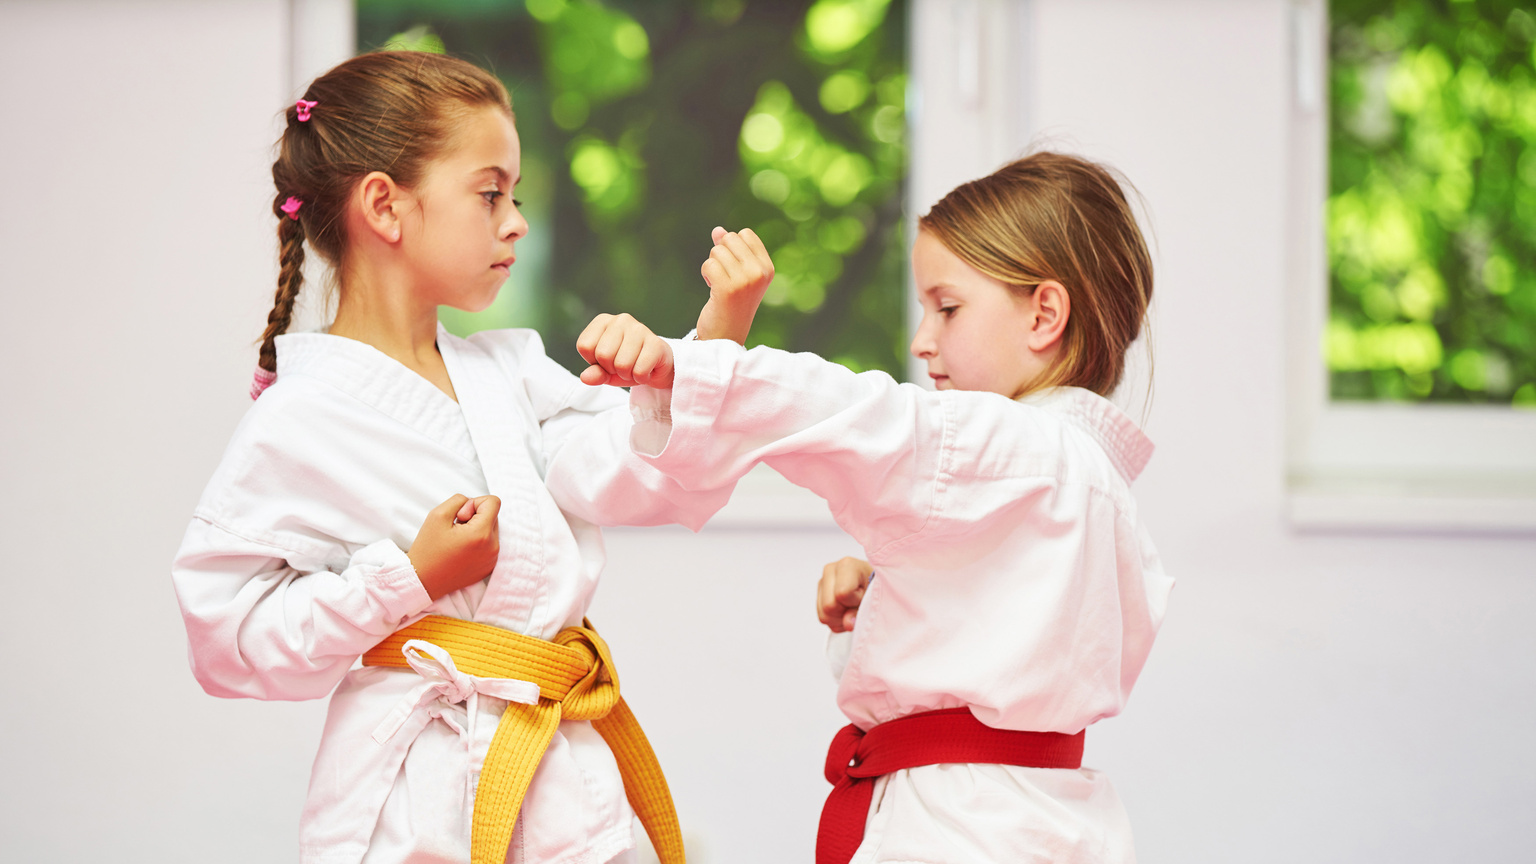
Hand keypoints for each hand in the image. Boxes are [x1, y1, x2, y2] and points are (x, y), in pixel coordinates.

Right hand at [408, 493, 500, 599]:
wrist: (422, 580)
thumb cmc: (428, 548)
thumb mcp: (438, 514)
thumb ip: (460, 500)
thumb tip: (473, 503)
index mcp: (482, 534)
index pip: (493, 502)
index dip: (474, 503)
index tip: (459, 517)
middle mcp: (493, 548)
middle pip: (493, 515)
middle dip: (475, 516)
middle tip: (455, 528)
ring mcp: (493, 559)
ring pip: (491, 529)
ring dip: (476, 529)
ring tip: (457, 540)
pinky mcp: (489, 566)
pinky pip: (490, 544)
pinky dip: (478, 542)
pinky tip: (461, 550)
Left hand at [576, 312, 674, 388]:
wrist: (658, 366)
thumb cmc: (627, 364)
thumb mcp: (606, 371)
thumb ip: (595, 373)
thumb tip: (585, 377)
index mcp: (603, 321)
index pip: (584, 346)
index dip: (594, 361)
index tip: (608, 360)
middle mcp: (620, 320)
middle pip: (603, 355)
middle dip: (612, 369)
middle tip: (623, 365)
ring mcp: (639, 328)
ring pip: (621, 365)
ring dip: (627, 375)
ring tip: (635, 367)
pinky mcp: (656, 343)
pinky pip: (639, 371)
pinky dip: (641, 378)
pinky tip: (646, 369)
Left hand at [697, 226, 772, 344]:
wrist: (726, 335)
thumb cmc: (731, 303)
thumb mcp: (736, 274)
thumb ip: (730, 250)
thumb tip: (718, 230)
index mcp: (767, 268)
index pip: (745, 234)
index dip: (732, 247)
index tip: (733, 268)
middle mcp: (759, 273)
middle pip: (730, 239)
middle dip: (720, 254)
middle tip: (724, 277)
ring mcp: (745, 281)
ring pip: (716, 251)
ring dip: (711, 266)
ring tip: (719, 286)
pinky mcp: (728, 289)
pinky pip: (708, 264)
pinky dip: (706, 274)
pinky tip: (712, 289)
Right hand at [817, 556, 871, 632]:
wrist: (875, 584)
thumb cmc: (877, 588)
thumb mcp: (874, 599)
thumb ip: (861, 611)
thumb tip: (847, 624)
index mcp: (847, 565)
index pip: (841, 593)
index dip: (854, 602)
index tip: (864, 596)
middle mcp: (831, 570)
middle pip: (829, 606)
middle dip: (845, 612)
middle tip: (858, 604)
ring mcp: (823, 581)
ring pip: (824, 615)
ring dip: (841, 619)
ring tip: (853, 608)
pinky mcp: (820, 593)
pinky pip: (823, 618)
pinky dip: (836, 620)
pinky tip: (846, 611)